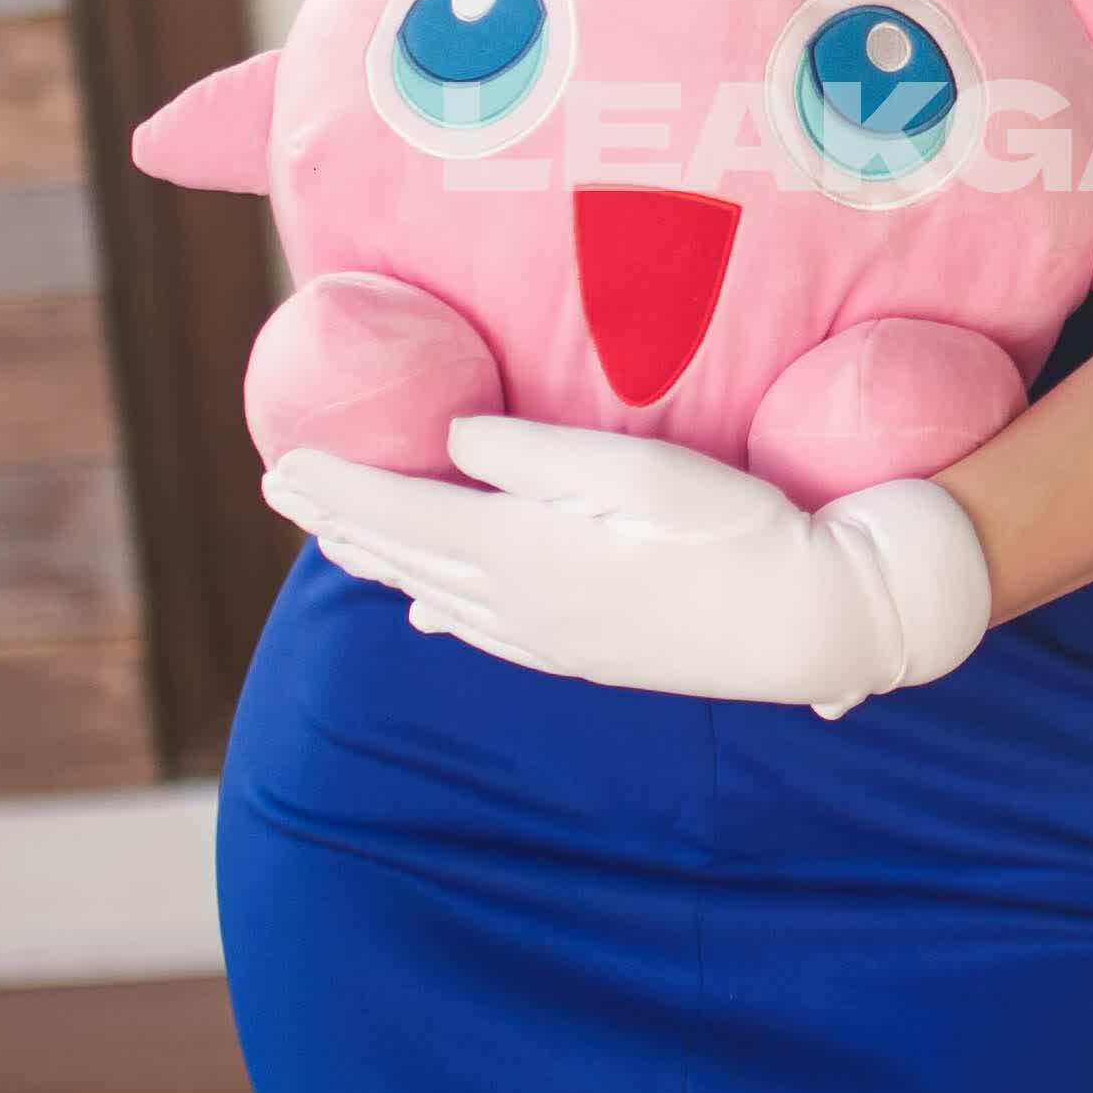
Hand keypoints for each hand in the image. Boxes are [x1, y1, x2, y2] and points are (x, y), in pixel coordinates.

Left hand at [268, 422, 989, 714]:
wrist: (810, 623)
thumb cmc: (740, 530)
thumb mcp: (642, 471)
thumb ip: (538, 455)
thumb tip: (453, 438)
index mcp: (525, 552)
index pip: (401, 516)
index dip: (338, 490)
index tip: (281, 465)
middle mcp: (522, 604)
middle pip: (407, 558)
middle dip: (342, 522)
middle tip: (286, 490)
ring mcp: (551, 638)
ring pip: (437, 596)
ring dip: (382, 563)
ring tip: (336, 538)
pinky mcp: (585, 653)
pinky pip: (483, 630)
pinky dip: (438, 607)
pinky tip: (426, 609)